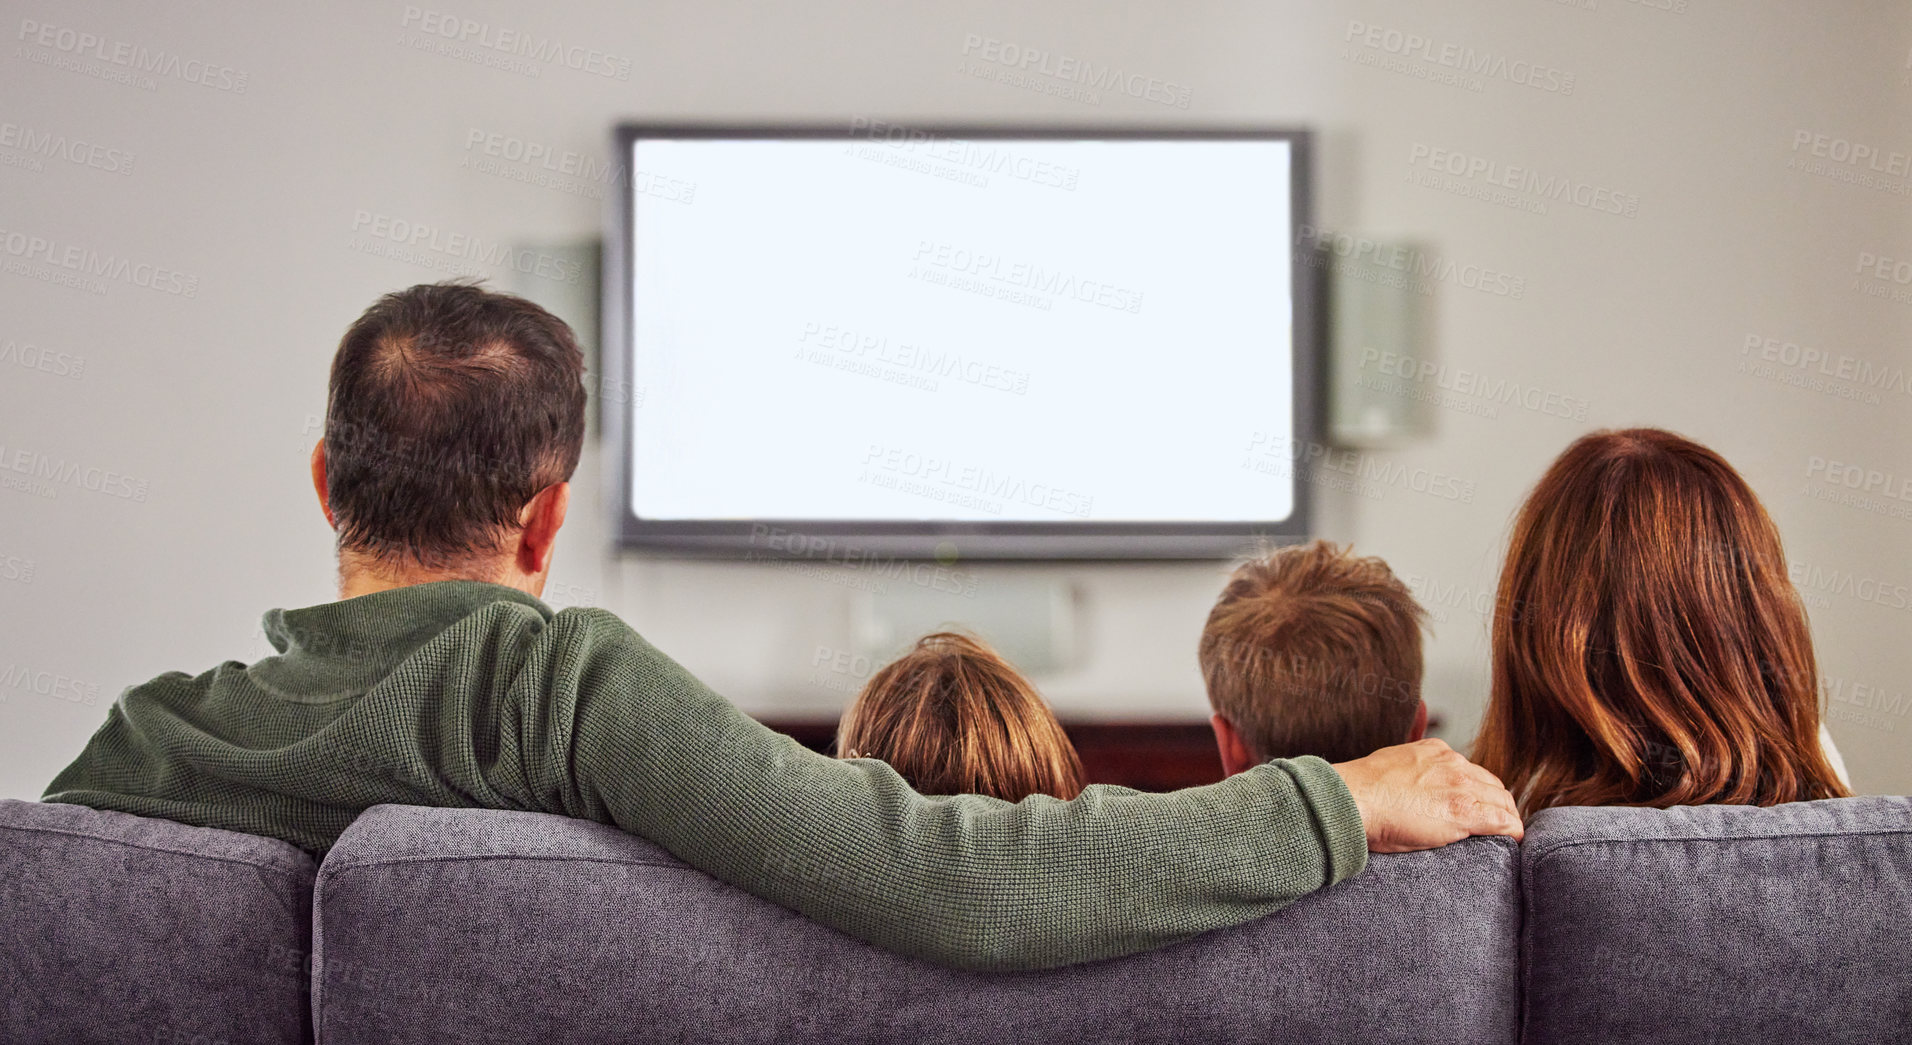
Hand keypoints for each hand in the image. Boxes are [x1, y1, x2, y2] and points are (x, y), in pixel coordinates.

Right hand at [1331, 738, 1523, 852]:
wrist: (1353, 799)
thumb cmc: (1361, 791)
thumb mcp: (1390, 764)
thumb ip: (1409, 768)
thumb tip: (1409, 783)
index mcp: (1435, 751)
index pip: (1470, 770)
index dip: (1478, 789)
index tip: (1477, 804)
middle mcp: (1452, 763)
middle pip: (1491, 784)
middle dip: (1496, 802)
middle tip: (1497, 822)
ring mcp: (1460, 786)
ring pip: (1501, 801)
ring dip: (1505, 816)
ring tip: (1506, 833)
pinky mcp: (1464, 811)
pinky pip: (1502, 821)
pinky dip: (1511, 829)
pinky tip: (1512, 839)